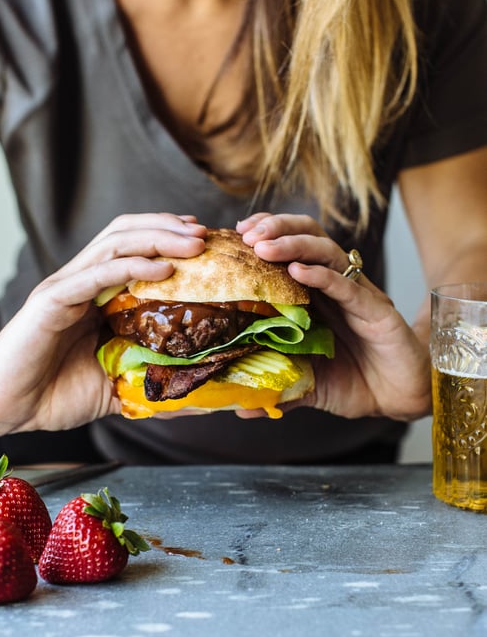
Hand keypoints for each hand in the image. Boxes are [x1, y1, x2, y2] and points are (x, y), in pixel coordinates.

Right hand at [0, 214, 206, 436]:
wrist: (6, 408)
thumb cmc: (55, 395)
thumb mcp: (118, 388)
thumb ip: (153, 384)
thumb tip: (200, 396)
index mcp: (96, 296)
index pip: (135, 250)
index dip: (169, 240)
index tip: (206, 243)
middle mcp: (81, 282)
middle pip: (127, 234)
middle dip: (169, 228)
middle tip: (205, 235)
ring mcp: (66, 288)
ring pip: (115, 244)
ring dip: (158, 237)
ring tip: (193, 242)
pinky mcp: (51, 302)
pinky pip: (96, 275)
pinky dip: (132, 266)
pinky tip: (163, 268)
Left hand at [236, 213, 430, 420]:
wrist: (400, 398)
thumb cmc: (355, 383)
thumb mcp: (307, 386)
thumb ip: (277, 389)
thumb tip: (239, 408)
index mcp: (315, 297)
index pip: (289, 251)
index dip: (265, 236)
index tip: (235, 236)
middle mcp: (335, 287)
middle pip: (306, 237)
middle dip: (276, 228)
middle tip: (246, 234)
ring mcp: (356, 295)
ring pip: (326, 252)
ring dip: (293, 244)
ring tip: (263, 246)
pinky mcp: (377, 311)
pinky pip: (348, 286)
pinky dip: (323, 276)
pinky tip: (298, 271)